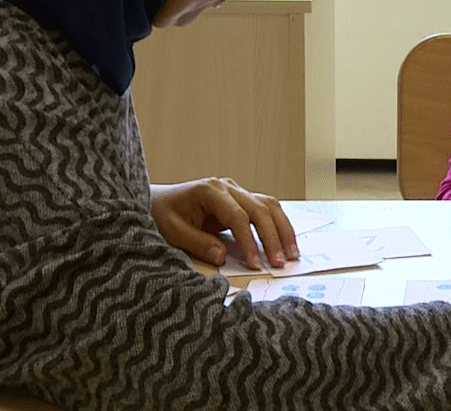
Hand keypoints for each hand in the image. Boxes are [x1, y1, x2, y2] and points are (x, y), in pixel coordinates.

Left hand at [149, 178, 298, 269]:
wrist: (158, 200)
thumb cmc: (162, 214)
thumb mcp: (173, 231)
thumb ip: (198, 243)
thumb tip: (223, 257)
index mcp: (210, 191)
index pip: (238, 216)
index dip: (249, 241)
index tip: (255, 264)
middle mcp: (228, 186)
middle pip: (260, 209)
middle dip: (272, 237)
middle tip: (280, 263)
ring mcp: (236, 190)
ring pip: (269, 206)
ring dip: (283, 230)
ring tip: (292, 254)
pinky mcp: (241, 198)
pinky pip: (266, 208)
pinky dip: (278, 225)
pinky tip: (286, 242)